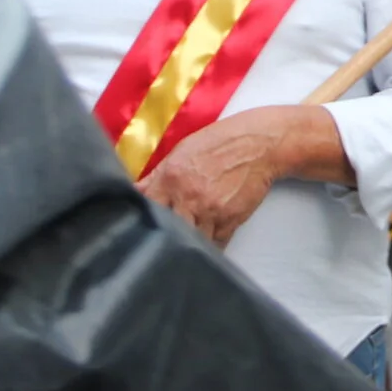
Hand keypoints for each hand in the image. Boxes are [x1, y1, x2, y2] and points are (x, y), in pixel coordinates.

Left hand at [137, 106, 324, 246]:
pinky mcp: (230, 221)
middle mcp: (188, 197)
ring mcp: (210, 211)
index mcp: (170, 179)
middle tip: (162, 246)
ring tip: (185, 247)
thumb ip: (156, 176)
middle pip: (168, 231)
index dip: (143, 222)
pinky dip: (211, 245)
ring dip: (189, 244)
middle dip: (166, 238)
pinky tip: (207, 243)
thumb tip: (133, 192)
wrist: (258, 145)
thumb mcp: (182, 152)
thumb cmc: (218, 144)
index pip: (147, 210)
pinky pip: (216, 244)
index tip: (142, 231)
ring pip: (192, 241)